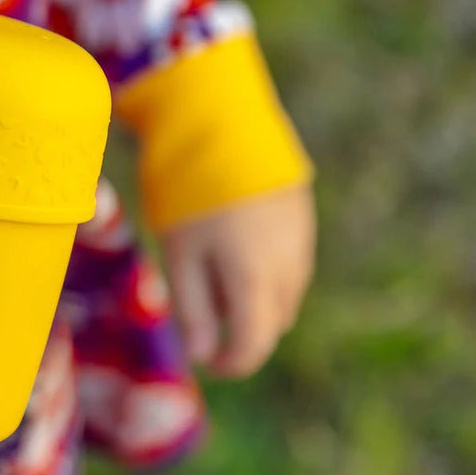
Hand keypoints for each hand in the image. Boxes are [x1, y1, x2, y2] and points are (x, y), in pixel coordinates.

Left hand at [160, 183, 314, 377]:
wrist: (222, 120)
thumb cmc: (190, 189)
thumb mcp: (181, 251)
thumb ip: (193, 307)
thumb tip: (203, 355)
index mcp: (257, 280)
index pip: (254, 344)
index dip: (231, 363)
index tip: (208, 363)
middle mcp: (289, 266)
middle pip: (271, 321)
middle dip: (241, 329)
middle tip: (204, 313)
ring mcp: (301, 239)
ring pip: (284, 293)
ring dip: (256, 300)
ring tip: (215, 273)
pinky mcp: (302, 216)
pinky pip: (291, 262)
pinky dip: (267, 271)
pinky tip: (236, 243)